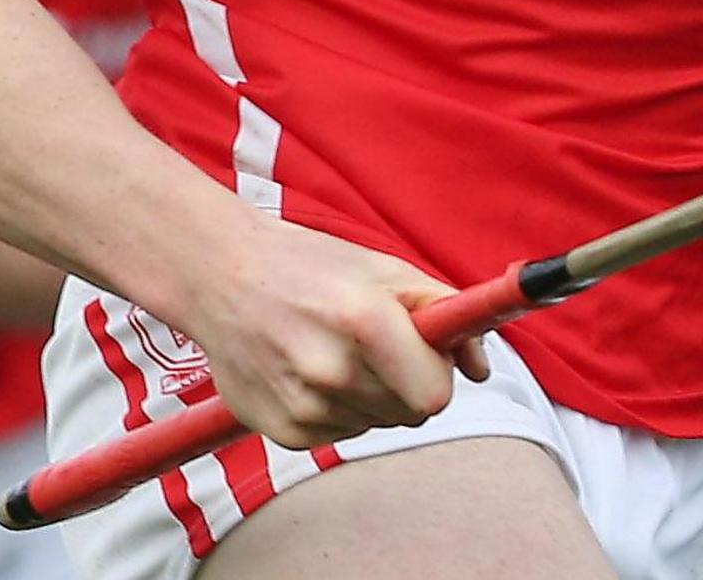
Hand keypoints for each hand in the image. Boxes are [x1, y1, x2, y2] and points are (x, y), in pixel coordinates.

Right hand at [158, 213, 491, 448]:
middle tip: (381, 347)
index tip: (430, 357)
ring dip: (373, 396)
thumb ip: (445, 313)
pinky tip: (311, 371)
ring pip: (378, 424)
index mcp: (364, 321)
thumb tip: (481, 369)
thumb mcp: (386, 270)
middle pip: (411, 413)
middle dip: (409, 383)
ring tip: (338, 351)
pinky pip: (341, 434)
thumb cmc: (311, 268)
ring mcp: (302, 406)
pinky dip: (338, 409)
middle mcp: (330, 370)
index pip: (434, 395)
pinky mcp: (282, 431)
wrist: (221, 276)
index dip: (439, 376)